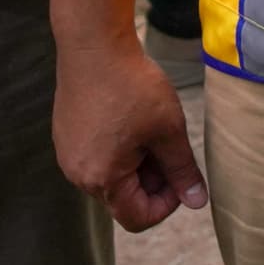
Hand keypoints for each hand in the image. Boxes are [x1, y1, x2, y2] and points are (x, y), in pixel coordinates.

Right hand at [53, 36, 206, 231]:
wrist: (93, 46)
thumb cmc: (133, 87)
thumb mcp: (168, 130)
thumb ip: (182, 170)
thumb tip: (197, 202)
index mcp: (102, 178)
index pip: (137, 218)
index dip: (167, 205)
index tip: (182, 175)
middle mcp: (78, 174)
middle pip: (123, 199)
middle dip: (153, 182)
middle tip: (170, 146)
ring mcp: (68, 155)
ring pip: (111, 177)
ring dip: (137, 165)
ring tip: (152, 129)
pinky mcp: (66, 136)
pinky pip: (97, 158)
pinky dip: (120, 151)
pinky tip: (132, 120)